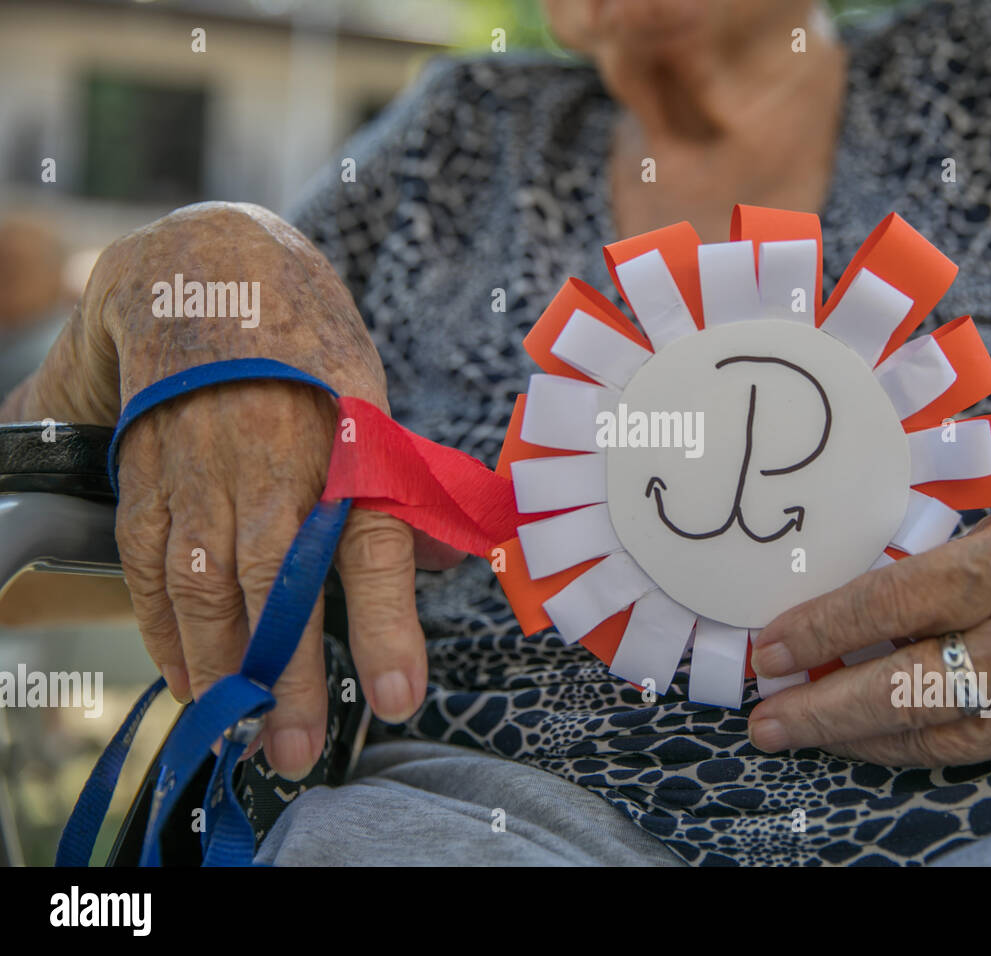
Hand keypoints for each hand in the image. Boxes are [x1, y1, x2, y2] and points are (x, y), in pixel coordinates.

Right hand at [15, 202, 462, 778]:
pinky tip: (188, 679)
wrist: (212, 274)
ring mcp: (200, 470)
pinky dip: (164, 632)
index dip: (384, 626)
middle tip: (298, 753)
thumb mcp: (375, 398)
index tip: (397, 696)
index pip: (370, 546)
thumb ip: (399, 484)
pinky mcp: (148, 476)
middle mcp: (270, 462)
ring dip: (222, 668)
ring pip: (205, 586)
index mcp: (343, 442)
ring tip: (243, 734)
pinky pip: (150, 567)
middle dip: (286, 677)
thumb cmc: (312, 351)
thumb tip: (450, 563)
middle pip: (277, 585)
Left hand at [747, 455, 990, 766]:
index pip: (902, 603)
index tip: (771, 647)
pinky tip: (883, 734)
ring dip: (864, 739)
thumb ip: (959, 559)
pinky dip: (925, 742)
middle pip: (912, 688)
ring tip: (808, 731)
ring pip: (944, 735)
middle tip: (767, 720)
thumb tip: (873, 602)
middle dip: (826, 711)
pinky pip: (987, 746)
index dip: (825, 629)